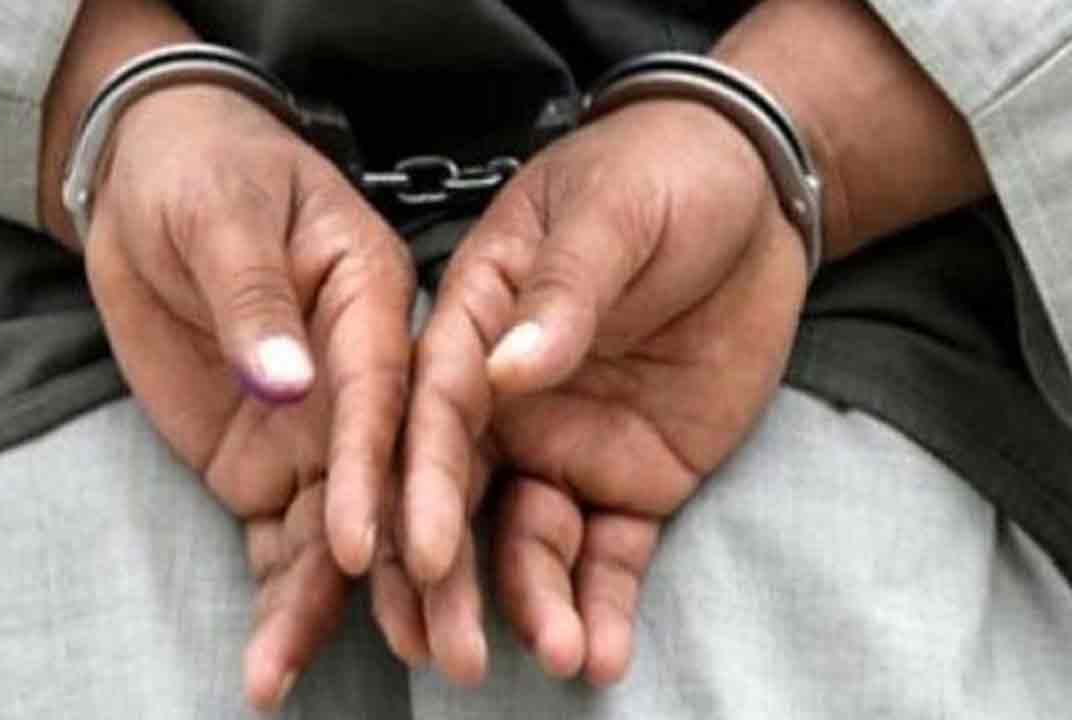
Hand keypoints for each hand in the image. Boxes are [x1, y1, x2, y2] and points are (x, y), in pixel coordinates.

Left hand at [82, 84, 413, 708]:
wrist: (153, 187)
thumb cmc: (204, 173)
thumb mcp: (223, 212)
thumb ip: (254, 297)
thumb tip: (287, 383)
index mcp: (372, 299)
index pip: (385, 393)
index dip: (379, 468)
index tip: (365, 543)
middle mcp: (362, 377)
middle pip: (393, 480)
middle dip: (405, 569)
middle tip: (432, 651)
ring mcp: (318, 432)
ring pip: (337, 531)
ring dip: (329, 606)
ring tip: (289, 676)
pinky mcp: (270, 469)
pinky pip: (279, 544)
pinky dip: (277, 601)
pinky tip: (268, 665)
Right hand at [393, 99, 808, 684]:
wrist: (751, 197)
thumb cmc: (659, 176)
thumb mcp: (611, 213)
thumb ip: (561, 291)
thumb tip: (507, 367)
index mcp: (475, 326)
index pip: (436, 414)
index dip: (424, 485)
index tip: (423, 552)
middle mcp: (506, 400)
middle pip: (462, 497)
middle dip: (451, 577)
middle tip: (453, 653)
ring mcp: (567, 445)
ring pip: (530, 540)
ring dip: (534, 603)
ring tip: (560, 653)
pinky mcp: (632, 479)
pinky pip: (611, 551)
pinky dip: (606, 602)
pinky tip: (604, 653)